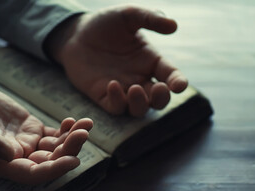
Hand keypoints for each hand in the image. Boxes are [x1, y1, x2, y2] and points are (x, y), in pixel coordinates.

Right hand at [0, 84, 92, 183]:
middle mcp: (19, 157)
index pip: (32, 174)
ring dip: (73, 138)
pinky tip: (74, 121)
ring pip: (57, 147)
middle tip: (83, 133)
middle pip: (51, 161)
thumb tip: (13, 155)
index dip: (53, 170)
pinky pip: (54, 134)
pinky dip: (67, 130)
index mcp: (3, 164)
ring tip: (86, 123)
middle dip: (70, 149)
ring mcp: (28, 143)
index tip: (73, 160)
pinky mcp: (33, 129)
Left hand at [46, 5, 187, 116]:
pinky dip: (117, 101)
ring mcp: (123, 90)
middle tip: (159, 89)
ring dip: (141, 104)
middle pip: (158, 100)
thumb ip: (149, 18)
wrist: (75, 34)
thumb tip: (173, 25)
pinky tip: (112, 84)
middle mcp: (140, 79)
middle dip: (162, 98)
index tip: (179, 85)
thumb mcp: (128, 15)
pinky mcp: (104, 97)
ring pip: (138, 109)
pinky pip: (115, 107)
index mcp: (150, 61)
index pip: (170, 76)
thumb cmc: (104, 24)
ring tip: (134, 88)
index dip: (178, 82)